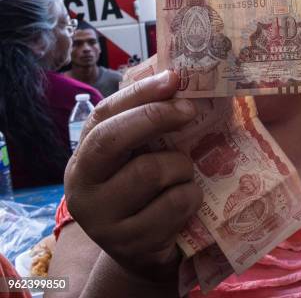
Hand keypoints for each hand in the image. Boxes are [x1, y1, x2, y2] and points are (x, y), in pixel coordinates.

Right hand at [64, 71, 201, 281]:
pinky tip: (186, 202)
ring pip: (151, 171)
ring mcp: (102, 218)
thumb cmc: (147, 193)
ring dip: (181, 167)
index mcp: (85, 156)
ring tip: (184, 174)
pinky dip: (190, 197)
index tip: (173, 77)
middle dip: (155, 117)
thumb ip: (149, 123)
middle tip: (189, 109)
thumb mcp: (141, 156)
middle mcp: (82, 186)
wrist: (145, 250)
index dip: (140, 93)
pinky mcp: (129, 242)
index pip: (104, 115)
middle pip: (113, 139)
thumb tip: (176, 78)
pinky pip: (174, 204)